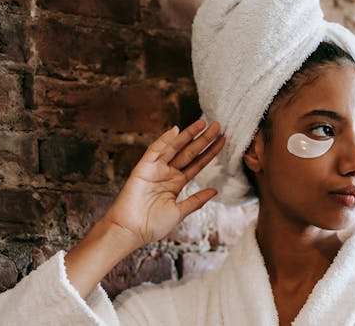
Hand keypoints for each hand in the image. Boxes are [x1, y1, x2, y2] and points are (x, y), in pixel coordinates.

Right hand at [104, 120, 224, 244]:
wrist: (131, 231)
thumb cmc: (152, 225)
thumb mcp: (179, 212)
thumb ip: (196, 201)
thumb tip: (214, 191)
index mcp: (176, 183)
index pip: (197, 164)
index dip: (209, 153)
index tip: (223, 141)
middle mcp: (167, 173)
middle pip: (189, 152)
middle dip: (203, 139)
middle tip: (218, 125)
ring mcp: (155, 169)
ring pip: (174, 148)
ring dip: (187, 135)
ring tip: (203, 123)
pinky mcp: (143, 168)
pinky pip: (155, 151)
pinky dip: (164, 140)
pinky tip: (175, 130)